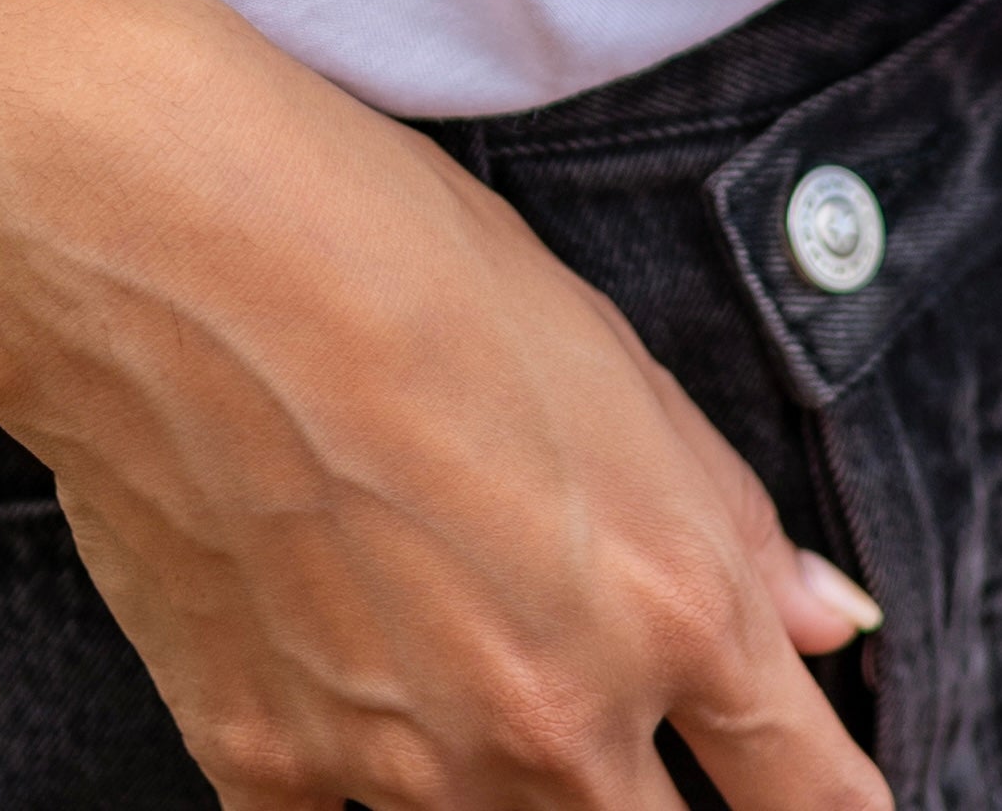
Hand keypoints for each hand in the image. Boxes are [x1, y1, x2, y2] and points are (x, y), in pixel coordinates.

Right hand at [0, 0, 893, 810]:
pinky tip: (355, 692)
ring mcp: (406, 764)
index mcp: (668, 605)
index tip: (822, 804)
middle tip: (627, 747)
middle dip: (655, 806)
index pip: (813, 797)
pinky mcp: (265, 766)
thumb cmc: (397, 254)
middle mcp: (552, 718)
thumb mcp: (604, 356)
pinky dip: (366, 790)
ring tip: (472, 682)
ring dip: (516, 799)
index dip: (833, 808)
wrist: (169, 246)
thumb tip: (820, 619)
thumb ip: (722, 515)